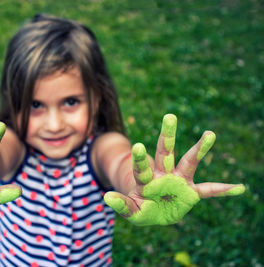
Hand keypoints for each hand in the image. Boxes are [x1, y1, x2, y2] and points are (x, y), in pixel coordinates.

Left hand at [104, 114, 244, 225]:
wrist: (155, 211)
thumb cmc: (141, 208)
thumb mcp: (132, 211)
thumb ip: (122, 205)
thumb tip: (107, 197)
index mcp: (146, 180)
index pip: (141, 167)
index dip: (140, 158)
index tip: (137, 145)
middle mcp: (163, 175)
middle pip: (165, 152)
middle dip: (167, 135)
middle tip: (169, 116)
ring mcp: (179, 181)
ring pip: (189, 161)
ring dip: (199, 149)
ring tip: (210, 133)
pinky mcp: (191, 192)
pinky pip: (210, 190)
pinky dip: (224, 190)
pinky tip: (240, 188)